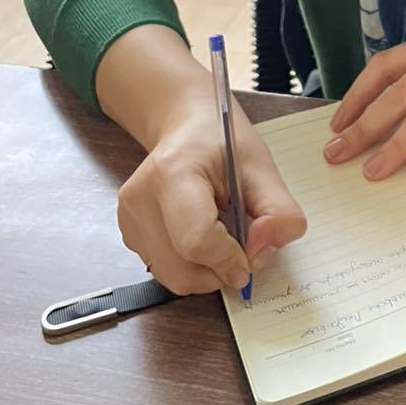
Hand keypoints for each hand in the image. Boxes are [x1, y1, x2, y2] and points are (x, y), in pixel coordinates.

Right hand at [117, 93, 306, 295]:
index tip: (251, 254)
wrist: (186, 127)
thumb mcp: (262, 167)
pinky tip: (200, 234)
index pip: (197, 240)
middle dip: (220, 270)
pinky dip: (190, 265)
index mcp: (173, 172)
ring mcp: (129, 218)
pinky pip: (165, 271)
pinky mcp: (128, 233)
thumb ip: (277, 212)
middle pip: (181, 269)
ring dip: (206, 271)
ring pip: (173, 277)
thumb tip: (262, 252)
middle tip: (239, 245)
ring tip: (219, 234)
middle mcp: (140, 198)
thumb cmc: (222, 144)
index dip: (230, 259)